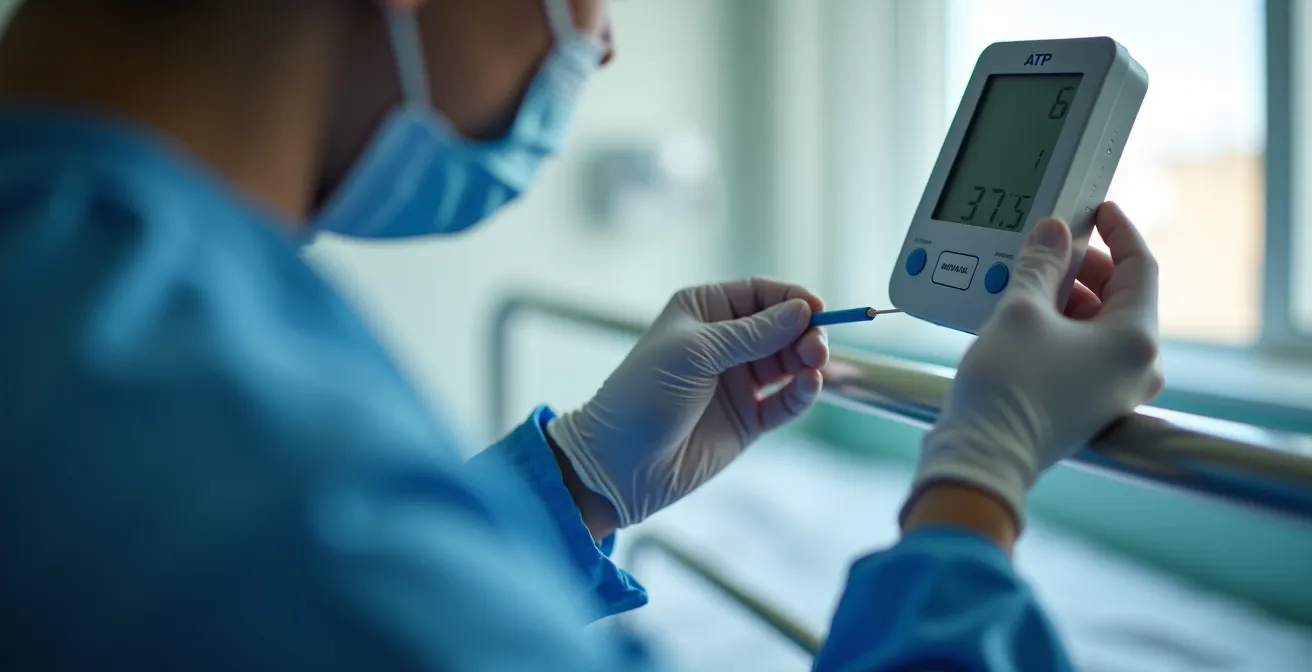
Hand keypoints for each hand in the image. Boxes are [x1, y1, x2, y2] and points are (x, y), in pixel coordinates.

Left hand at [548, 278, 828, 528]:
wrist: (620, 464)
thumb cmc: (643, 395)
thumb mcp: (695, 353)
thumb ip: (751, 333)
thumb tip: (802, 311)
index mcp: (704, 312)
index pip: (759, 294)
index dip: (791, 299)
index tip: (818, 309)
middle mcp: (724, 343)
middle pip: (782, 327)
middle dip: (804, 332)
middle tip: (817, 345)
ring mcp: (738, 381)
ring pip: (789, 362)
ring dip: (807, 360)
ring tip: (814, 364)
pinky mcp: (749, 418)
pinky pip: (786, 400)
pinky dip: (802, 392)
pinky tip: (808, 386)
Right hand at [903, 202, 1164, 529]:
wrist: (983, 454)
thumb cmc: (1008, 389)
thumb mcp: (1021, 309)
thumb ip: (1041, 263)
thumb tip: (1052, 234)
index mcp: (1136, 341)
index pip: (1141, 267)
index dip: (1118, 231)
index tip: (1097, 211)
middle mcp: (1135, 369)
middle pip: (1121, 297)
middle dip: (1084, 266)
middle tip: (1050, 246)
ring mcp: (1113, 392)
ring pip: (1100, 325)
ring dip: (1066, 297)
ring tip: (1026, 281)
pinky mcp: (1087, 405)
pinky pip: (1084, 352)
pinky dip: (1059, 327)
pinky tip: (1024, 316)